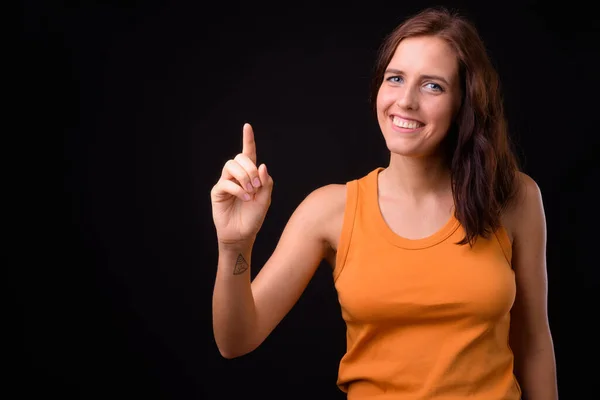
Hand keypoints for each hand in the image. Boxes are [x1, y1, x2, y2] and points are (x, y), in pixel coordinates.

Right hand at [211, 123, 272, 245]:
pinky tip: (245, 197)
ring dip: (243, 176)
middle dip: (250, 169)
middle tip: (257, 185)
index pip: (248, 153)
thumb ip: (266, 182)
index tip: (247, 126)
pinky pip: (226, 182)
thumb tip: (262, 165)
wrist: (243, 234)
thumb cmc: (254, 217)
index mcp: (250, 175)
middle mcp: (237, 176)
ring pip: (231, 166)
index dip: (247, 139)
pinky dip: (237, 189)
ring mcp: (226, 182)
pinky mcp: (218, 191)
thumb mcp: (265, 199)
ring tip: (250, 191)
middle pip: (240, 158)